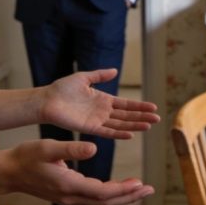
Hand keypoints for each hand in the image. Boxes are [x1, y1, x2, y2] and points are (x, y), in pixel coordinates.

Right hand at [1, 139, 153, 204]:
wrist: (10, 172)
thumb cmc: (27, 156)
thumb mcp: (49, 147)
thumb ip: (72, 148)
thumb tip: (94, 148)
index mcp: (68, 185)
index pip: (102, 193)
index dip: (122, 189)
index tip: (140, 183)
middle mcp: (71, 196)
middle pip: (106, 203)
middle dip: (129, 197)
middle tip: (149, 189)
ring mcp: (69, 199)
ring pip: (101, 204)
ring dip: (122, 198)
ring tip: (140, 189)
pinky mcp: (67, 196)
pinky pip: (94, 200)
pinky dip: (109, 196)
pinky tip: (118, 189)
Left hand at [38, 69, 159, 138]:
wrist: (47, 100)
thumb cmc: (63, 88)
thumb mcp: (84, 77)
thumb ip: (100, 75)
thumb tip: (115, 70)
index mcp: (103, 99)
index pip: (126, 104)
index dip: (139, 106)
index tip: (153, 107)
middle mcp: (103, 111)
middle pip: (127, 115)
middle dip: (142, 116)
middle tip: (157, 118)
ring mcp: (97, 120)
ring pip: (120, 124)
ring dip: (134, 125)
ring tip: (149, 126)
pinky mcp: (89, 128)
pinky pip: (107, 132)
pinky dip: (119, 133)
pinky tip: (130, 134)